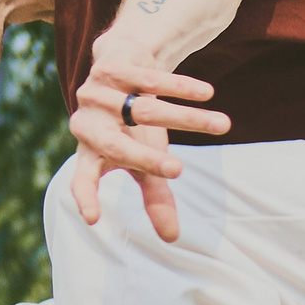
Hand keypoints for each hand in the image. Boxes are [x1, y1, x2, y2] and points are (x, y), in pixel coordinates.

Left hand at [65, 31, 229, 241]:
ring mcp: (95, 94)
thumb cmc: (132, 127)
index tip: (93, 219)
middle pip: (117, 146)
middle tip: (179, 172)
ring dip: (187, 118)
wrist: (124, 65)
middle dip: (148, 159)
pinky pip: (150, 81)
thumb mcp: (143, 161)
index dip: (86, 197)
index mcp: (88, 153)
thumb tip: (172, 238)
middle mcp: (85, 124)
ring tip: (223, 125)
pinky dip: (181, 88)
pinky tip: (207, 94)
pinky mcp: (110, 68)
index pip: (81, 180)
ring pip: (144, 110)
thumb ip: (154, 197)